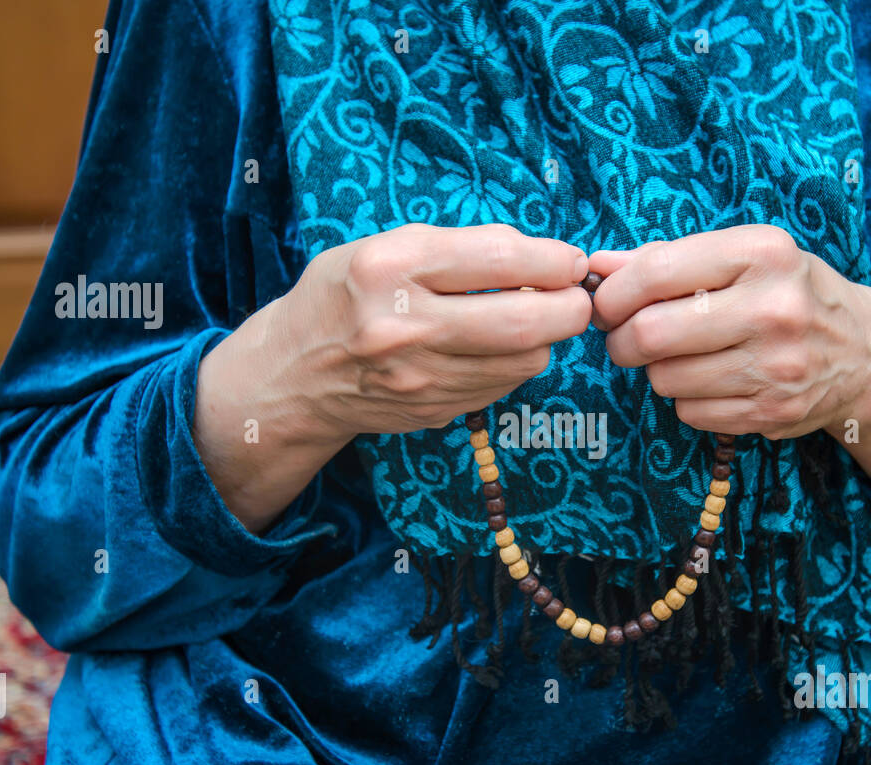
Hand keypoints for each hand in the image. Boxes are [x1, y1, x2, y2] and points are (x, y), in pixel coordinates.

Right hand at [195, 222, 590, 531]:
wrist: (292, 375)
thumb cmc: (343, 295)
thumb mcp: (384, 248)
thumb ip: (459, 248)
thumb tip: (540, 255)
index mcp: (390, 267)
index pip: (499, 259)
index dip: (553, 260)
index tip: (570, 261)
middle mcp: (404, 326)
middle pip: (527, 321)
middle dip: (571, 307)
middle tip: (578, 297)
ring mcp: (420, 377)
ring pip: (524, 360)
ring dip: (546, 338)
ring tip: (535, 318)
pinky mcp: (432, 410)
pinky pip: (503, 386)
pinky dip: (516, 363)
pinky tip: (500, 347)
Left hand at [588, 224, 870, 523]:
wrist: (865, 352)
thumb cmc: (787, 293)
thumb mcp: (742, 258)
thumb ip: (669, 259)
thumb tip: (598, 266)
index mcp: (762, 254)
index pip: (657, 272)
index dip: (614, 293)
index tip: (606, 303)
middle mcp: (774, 308)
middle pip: (650, 333)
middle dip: (621, 340)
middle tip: (625, 339)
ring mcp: (776, 366)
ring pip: (665, 379)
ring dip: (657, 371)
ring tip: (681, 356)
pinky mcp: (773, 412)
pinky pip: (690, 412)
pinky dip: (687, 399)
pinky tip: (712, 381)